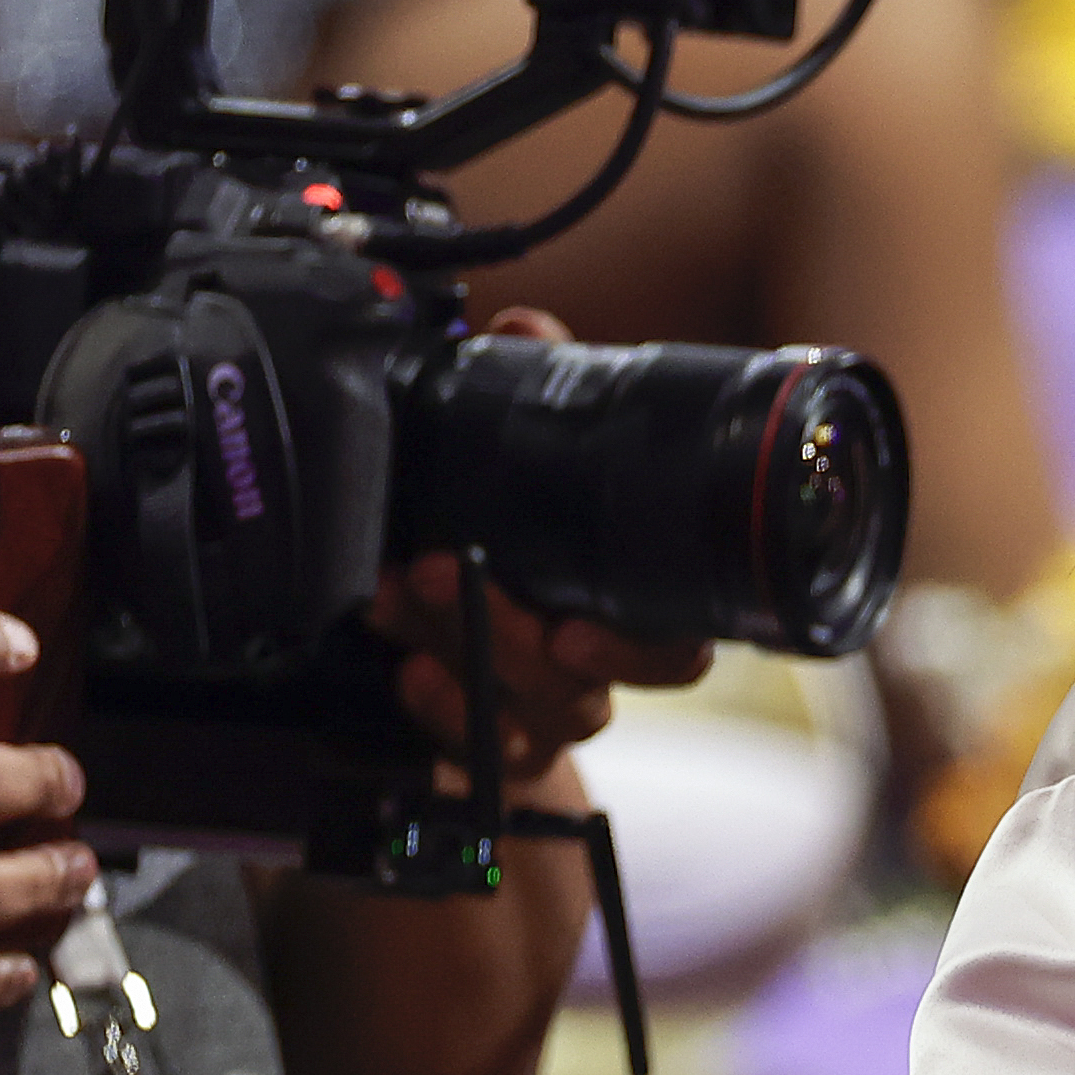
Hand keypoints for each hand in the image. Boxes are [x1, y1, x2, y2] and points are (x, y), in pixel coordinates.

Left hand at [371, 310, 709, 785]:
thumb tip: (524, 324)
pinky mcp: (487, 746)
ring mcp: (540, 716)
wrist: (482, 660)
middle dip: (515, 638)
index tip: (576, 624)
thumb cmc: (529, 560)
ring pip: (528, 714)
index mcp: (634, 617)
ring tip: (399, 597)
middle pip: (587, 689)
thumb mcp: (532, 472)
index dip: (641, 649)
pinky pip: (475, 749)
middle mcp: (594, 674)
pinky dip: (441, 710)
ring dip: (460, 654)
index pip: (675, 649)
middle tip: (445, 574)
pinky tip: (409, 672)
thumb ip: (536, 402)